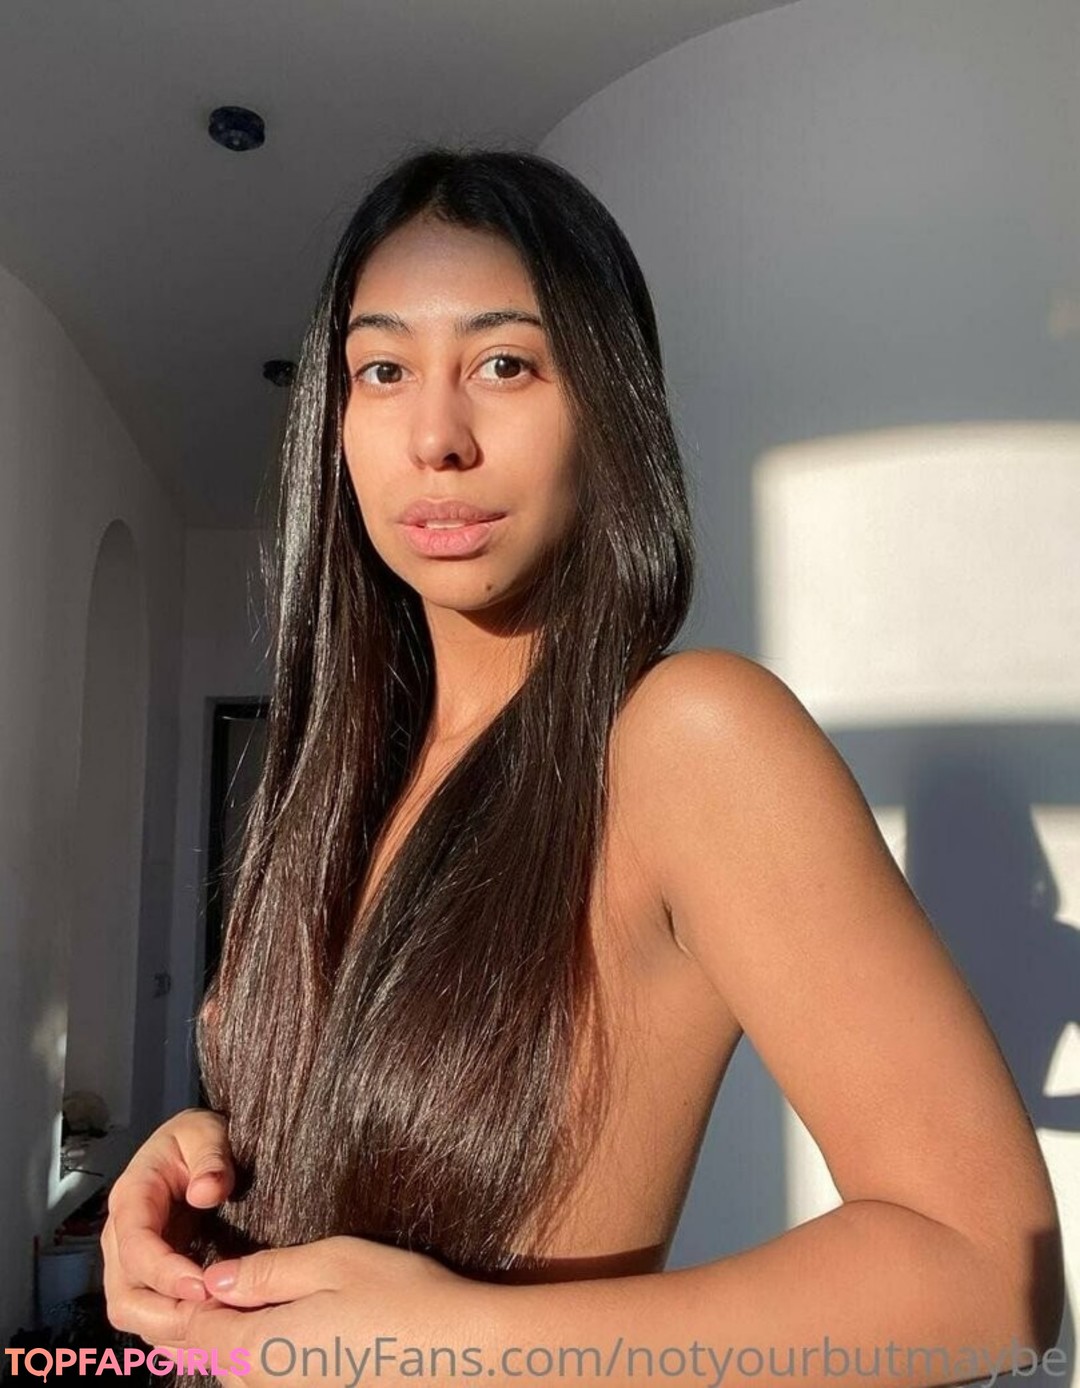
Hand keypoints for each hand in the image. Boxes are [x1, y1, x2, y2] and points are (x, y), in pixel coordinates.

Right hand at [101, 1107, 235, 1329]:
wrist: (192, 1145)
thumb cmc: (196, 1139)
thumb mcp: (205, 1132)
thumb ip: (210, 1158)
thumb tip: (206, 1192)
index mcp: (132, 1199)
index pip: (136, 1248)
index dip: (165, 1273)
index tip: (202, 1287)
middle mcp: (122, 1238)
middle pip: (125, 1296)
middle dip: (166, 1315)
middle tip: (214, 1320)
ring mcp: (131, 1263)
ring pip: (134, 1315)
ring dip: (171, 1331)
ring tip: (217, 1332)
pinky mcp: (147, 1280)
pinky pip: (150, 1319)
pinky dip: (174, 1335)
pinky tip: (210, 1338)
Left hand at [127, 1236, 501, 1387]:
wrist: (459, 1354)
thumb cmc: (402, 1301)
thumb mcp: (331, 1262)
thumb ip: (266, 1270)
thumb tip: (215, 1276)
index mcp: (256, 1348)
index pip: (182, 1328)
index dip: (161, 1296)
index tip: (151, 1260)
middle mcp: (262, 1382)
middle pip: (195, 1351)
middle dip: (174, 1312)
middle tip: (168, 1265)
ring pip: (224, 1361)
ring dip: (205, 1327)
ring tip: (200, 1280)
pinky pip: (255, 1367)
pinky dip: (237, 1339)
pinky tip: (250, 1307)